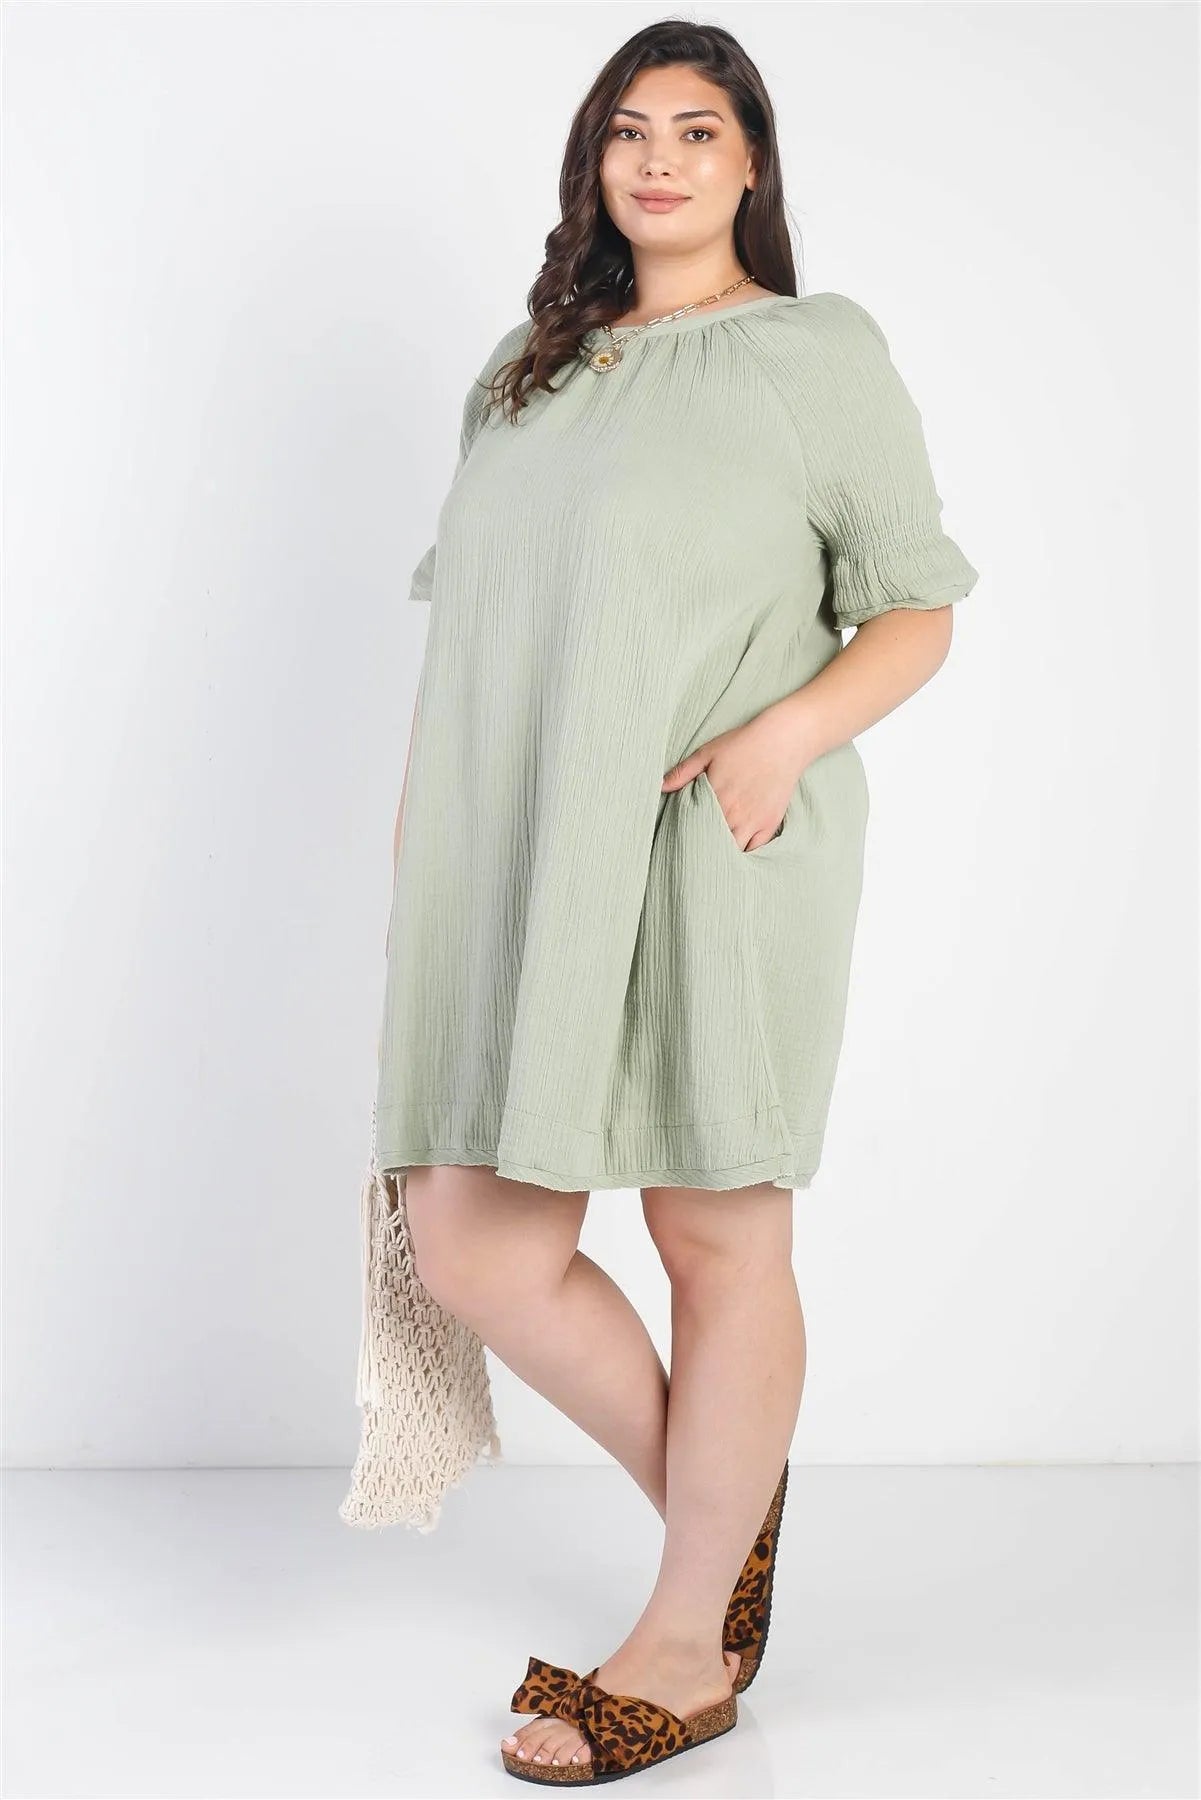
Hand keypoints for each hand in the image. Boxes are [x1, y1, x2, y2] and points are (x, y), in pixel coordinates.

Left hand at [662, 714, 810, 852]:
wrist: (784, 740)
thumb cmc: (744, 743)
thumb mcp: (708, 752)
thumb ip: (683, 772)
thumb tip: (661, 786)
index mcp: (714, 797)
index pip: (694, 827)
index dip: (686, 836)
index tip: (679, 842)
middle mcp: (733, 813)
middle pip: (712, 842)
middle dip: (702, 849)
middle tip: (693, 856)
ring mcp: (753, 821)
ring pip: (733, 850)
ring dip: (722, 854)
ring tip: (712, 859)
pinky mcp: (770, 823)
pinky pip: (754, 850)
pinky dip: (744, 854)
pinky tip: (735, 855)